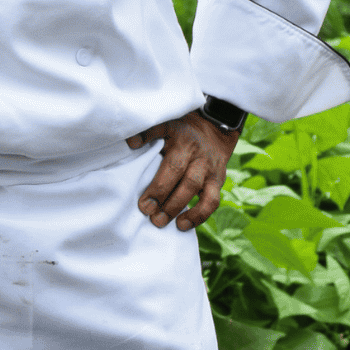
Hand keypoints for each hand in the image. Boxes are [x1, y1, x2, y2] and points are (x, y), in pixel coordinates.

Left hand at [126, 109, 239, 229]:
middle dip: (167, 200)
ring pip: (202, 193)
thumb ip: (149, 132)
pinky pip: (213, 202)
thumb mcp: (166, 124)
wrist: (213, 129)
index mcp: (183, 143)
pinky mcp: (218, 181)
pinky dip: (199, 216)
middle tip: (149, 214)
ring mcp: (210, 171)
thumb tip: (130, 142)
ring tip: (162, 222)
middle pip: (186, 182)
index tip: (143, 204)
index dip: (158, 187)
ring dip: (182, 210)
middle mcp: (199, 158)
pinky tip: (183, 225)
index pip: (172, 167)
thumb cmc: (181, 131)